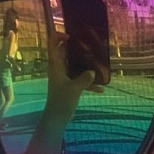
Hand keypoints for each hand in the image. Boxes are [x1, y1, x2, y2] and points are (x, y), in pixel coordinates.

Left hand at [21, 22, 97, 153]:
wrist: (57, 118)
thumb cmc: (62, 101)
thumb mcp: (74, 89)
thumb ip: (84, 79)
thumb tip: (92, 72)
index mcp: (55, 66)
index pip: (53, 46)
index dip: (58, 37)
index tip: (71, 36)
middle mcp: (58, 69)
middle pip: (63, 53)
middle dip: (74, 47)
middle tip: (87, 44)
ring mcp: (63, 77)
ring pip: (72, 65)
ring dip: (82, 63)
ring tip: (95, 60)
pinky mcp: (69, 86)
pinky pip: (79, 79)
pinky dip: (88, 82)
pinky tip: (100, 89)